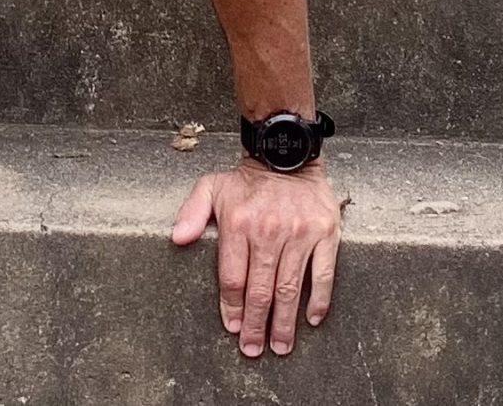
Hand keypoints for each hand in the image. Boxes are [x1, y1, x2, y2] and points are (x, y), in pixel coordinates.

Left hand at [170, 158, 342, 357]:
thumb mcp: (212, 186)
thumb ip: (192, 212)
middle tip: (254, 349)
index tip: (234, 328)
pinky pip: (323, 274)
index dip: (232, 308)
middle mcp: (269, 231)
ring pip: (290, 289)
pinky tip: (311, 319)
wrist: (287, 154)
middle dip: (256, 326)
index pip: (232, 278)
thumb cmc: (248, 180)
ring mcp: (299, 234)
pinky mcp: (325, 233)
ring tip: (279, 346)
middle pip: (260, 291)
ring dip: (284, 323)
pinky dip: (318, 300)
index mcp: (239, 223)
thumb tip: (177, 238)